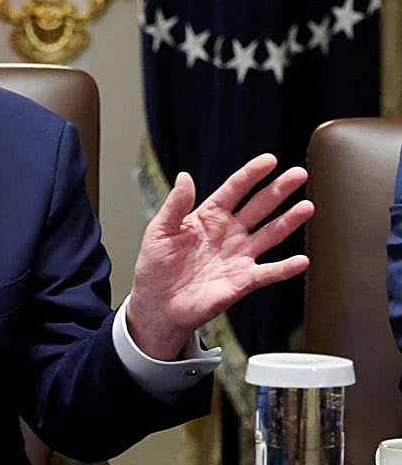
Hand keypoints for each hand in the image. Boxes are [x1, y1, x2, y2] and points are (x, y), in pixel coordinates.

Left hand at [127, 154, 312, 360]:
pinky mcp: (242, 281)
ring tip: (307, 206)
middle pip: (259, 206)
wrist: (157, 304)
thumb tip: (184, 176)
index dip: (251, 174)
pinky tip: (301, 260)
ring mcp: (239, 256)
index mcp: (209, 217)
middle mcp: (229, 233)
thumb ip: (175, 205)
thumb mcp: (160, 231)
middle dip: (278, 190)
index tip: (270, 160)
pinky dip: (285, 268)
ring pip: (270, 234)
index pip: (234, 190)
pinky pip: (268, 272)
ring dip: (289, 221)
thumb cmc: (156, 266)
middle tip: (299, 174)